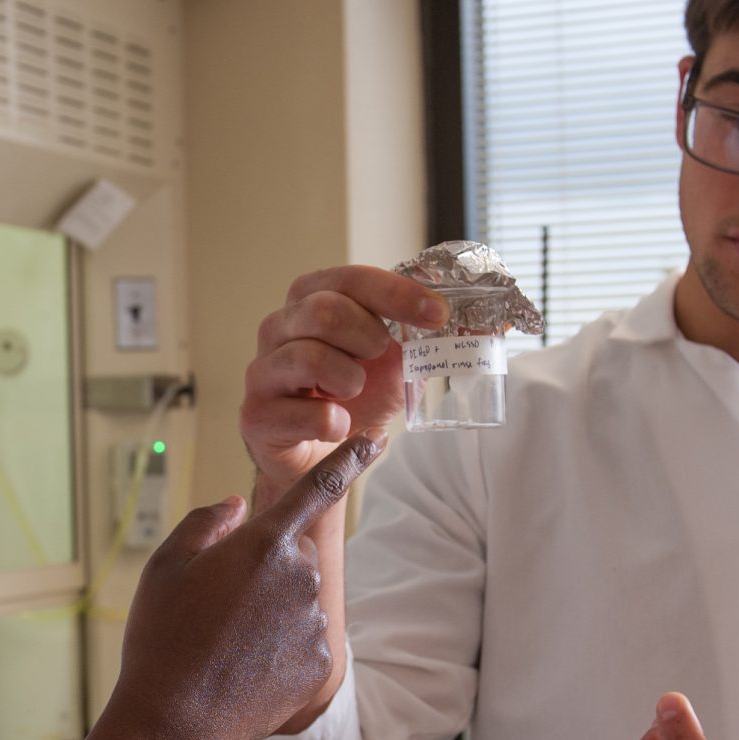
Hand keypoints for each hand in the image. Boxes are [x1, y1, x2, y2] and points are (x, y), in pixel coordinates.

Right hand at [105, 433, 385, 739]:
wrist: (172, 722)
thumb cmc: (163, 637)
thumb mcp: (165, 566)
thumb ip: (206, 523)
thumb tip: (235, 506)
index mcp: (263, 544)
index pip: (319, 488)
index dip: (350, 458)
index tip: (377, 438)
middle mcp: (300, 579)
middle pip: (294, 556)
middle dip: (267, 568)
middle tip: (220, 605)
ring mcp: (314, 625)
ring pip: (299, 603)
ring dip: (273, 613)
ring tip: (225, 645)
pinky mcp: (320, 666)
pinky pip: (304, 644)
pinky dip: (280, 652)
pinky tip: (244, 669)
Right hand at [241, 267, 446, 488]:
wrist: (317, 460)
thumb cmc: (350, 400)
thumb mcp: (393, 365)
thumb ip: (421, 340)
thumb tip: (481, 327)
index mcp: (310, 300)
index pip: (352, 279)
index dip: (397, 293)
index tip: (438, 313)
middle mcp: (278, 327)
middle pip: (324, 311)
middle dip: (368, 337)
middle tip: (379, 359)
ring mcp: (262, 370)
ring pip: (309, 357)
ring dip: (350, 381)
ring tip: (353, 394)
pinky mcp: (257, 414)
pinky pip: (305, 413)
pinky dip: (335, 423)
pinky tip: (338, 425)